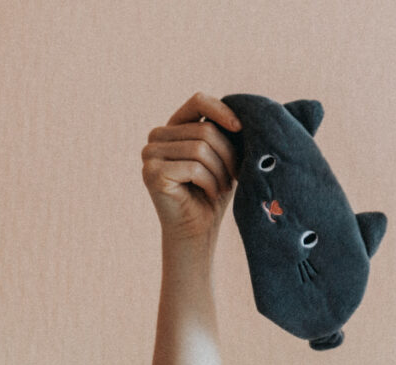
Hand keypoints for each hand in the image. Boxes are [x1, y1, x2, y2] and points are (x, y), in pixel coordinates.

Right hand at [141, 92, 242, 246]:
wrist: (198, 231)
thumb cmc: (213, 194)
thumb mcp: (223, 158)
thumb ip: (225, 134)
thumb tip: (245, 116)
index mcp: (174, 127)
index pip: (198, 101)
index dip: (222, 110)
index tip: (241, 128)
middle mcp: (157, 136)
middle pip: (205, 130)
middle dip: (228, 156)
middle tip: (233, 178)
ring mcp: (150, 154)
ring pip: (201, 149)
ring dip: (221, 172)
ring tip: (222, 188)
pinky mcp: (152, 173)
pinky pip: (193, 168)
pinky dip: (210, 183)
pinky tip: (210, 194)